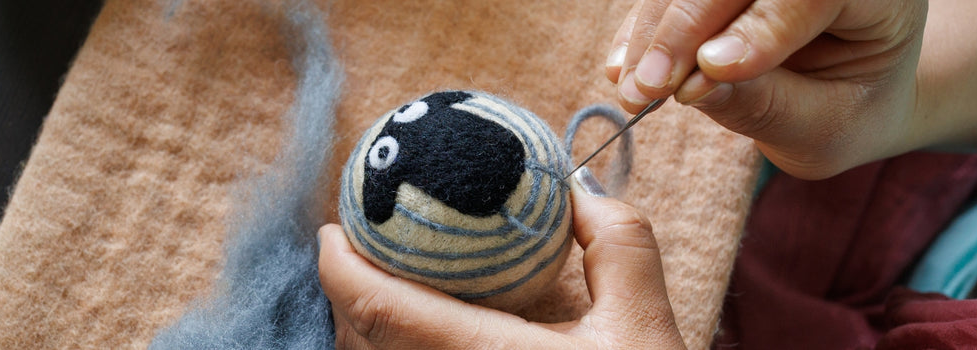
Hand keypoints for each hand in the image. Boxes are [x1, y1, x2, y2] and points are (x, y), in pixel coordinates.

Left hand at [317, 184, 684, 348]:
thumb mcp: (644, 325)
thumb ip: (617, 245)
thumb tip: (578, 193)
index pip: (380, 308)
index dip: (339, 266)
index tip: (333, 228)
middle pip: (360, 339)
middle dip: (345, 289)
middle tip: (358, 243)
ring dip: (365, 324)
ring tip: (383, 283)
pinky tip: (415, 330)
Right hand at [606, 0, 927, 178]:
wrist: (844, 90)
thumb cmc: (845, 110)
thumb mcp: (821, 126)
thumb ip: (765, 104)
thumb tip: (697, 81)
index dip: (760, 27)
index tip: (712, 71)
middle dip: (683, 29)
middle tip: (647, 88)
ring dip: (653, 31)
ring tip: (632, 90)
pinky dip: (642, 28)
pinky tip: (624, 68)